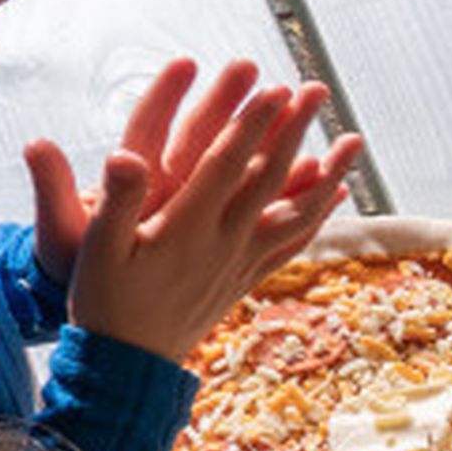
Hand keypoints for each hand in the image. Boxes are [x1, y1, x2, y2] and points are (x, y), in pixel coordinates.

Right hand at [30, 56, 367, 363]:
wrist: (129, 362)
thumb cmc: (104, 299)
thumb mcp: (97, 248)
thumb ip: (116, 200)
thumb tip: (126, 155)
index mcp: (186, 227)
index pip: (226, 166)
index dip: (252, 126)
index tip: (276, 89)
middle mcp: (223, 242)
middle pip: (270, 178)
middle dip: (295, 130)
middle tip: (317, 89)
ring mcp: (241, 261)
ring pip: (296, 211)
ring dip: (327, 172)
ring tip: (354, 140)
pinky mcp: (246, 277)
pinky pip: (292, 242)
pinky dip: (318, 215)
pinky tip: (336, 193)